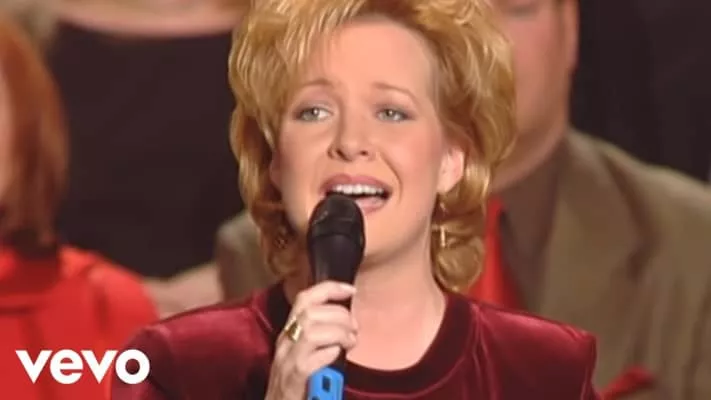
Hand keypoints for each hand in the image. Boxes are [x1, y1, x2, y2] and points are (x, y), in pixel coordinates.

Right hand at [264, 281, 357, 399]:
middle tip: (354, 329)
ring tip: (350, 342)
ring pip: (310, 332)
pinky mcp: (292, 381)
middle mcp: (285, 343)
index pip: (305, 299)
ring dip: (337, 333)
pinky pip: (308, 361)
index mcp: (289, 333)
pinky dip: (326, 354)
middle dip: (339, 315)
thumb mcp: (305, 353)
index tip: (351, 290)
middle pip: (310, 313)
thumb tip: (347, 323)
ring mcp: (286, 361)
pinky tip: (336, 356)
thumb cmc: (295, 384)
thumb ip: (320, 337)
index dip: (329, 289)